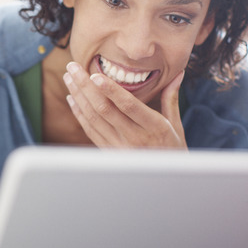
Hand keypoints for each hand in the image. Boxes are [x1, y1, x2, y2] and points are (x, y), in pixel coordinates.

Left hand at [63, 61, 186, 148]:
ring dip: (79, 96)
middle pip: (104, 109)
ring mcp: (119, 146)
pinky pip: (90, 130)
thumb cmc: (172, 149)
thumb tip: (178, 73)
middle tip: (73, 67)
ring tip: (69, 77)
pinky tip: (72, 98)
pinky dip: (79, 113)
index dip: (111, 90)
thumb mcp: (176, 125)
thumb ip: (171, 98)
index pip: (129, 106)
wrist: (164, 180)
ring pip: (93, 118)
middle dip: (86, 86)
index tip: (96, 75)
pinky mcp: (108, 152)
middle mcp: (134, 138)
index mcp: (153, 127)